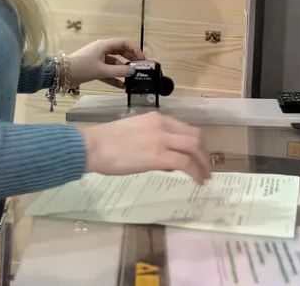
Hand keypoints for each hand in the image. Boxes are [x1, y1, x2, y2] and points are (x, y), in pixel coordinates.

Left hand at [68, 39, 144, 89]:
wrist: (62, 74)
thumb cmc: (82, 67)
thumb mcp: (101, 70)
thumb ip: (118, 71)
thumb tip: (133, 71)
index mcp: (103, 45)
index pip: (123, 43)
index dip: (134, 49)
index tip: (142, 59)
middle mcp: (102, 50)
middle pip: (120, 52)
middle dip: (130, 60)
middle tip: (140, 69)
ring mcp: (97, 59)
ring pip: (114, 63)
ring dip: (122, 70)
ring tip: (133, 79)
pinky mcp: (94, 68)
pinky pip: (107, 72)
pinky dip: (114, 78)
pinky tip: (122, 86)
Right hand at [81, 113, 210, 184]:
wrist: (94, 145)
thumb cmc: (107, 141)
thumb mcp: (133, 132)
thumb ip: (151, 140)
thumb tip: (166, 159)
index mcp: (155, 118)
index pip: (184, 128)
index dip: (194, 143)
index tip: (196, 155)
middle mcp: (162, 125)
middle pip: (194, 136)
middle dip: (203, 153)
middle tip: (204, 167)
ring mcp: (161, 139)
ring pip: (194, 147)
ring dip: (202, 163)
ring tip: (204, 176)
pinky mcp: (159, 156)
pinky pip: (186, 163)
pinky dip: (196, 172)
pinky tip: (197, 181)